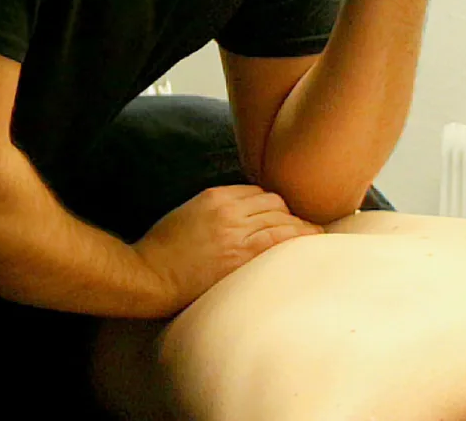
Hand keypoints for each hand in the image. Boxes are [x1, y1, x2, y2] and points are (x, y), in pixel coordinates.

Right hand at [133, 185, 321, 313]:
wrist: (150, 274)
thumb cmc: (164, 248)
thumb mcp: (189, 213)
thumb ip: (217, 209)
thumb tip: (244, 215)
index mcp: (215, 196)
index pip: (257, 192)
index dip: (271, 205)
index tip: (279, 217)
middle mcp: (229, 209)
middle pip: (273, 203)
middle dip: (287, 214)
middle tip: (297, 228)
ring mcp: (236, 232)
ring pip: (281, 218)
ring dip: (299, 226)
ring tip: (314, 234)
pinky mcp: (240, 256)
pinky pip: (279, 240)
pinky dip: (299, 237)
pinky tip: (313, 239)